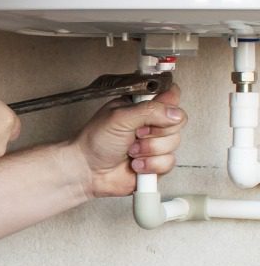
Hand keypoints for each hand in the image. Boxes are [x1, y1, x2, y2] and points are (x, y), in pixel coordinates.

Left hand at [71, 86, 186, 197]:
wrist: (88, 170)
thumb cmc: (95, 141)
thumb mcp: (120, 117)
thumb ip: (150, 110)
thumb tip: (175, 113)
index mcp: (142, 105)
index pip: (171, 95)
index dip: (168, 104)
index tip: (156, 109)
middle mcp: (151, 122)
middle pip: (177, 120)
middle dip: (155, 131)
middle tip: (135, 133)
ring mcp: (155, 143)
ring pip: (174, 143)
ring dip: (149, 150)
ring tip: (130, 151)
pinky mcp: (157, 163)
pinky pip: (169, 162)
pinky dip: (150, 165)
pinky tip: (135, 164)